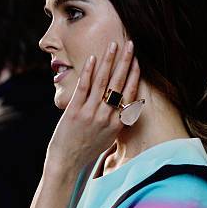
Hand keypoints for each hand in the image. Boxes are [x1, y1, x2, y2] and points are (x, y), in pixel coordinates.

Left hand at [45, 40, 139, 175]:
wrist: (68, 163)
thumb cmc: (88, 149)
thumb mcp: (109, 137)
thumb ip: (118, 120)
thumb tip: (127, 106)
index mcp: (117, 124)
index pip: (129, 94)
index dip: (134, 75)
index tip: (138, 60)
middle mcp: (106, 117)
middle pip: (118, 84)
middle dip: (125, 62)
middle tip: (130, 44)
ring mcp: (90, 114)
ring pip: (102, 82)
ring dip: (109, 61)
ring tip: (113, 45)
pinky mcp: (74, 111)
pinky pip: (84, 87)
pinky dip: (89, 72)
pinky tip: (93, 58)